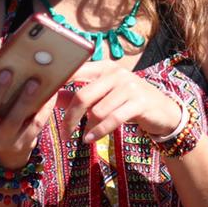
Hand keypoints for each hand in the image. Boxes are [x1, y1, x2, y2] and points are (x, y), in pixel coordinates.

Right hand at [0, 68, 58, 169]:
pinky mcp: (22, 143)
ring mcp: (2, 141)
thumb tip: (4, 56)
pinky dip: (42, 109)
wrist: (8, 146)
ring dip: (23, 100)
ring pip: (12, 121)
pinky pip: (34, 125)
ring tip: (34, 82)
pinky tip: (50, 94)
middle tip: (7, 73)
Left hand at [57, 61, 183, 143]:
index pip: (75, 71)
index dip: (58, 86)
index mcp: (104, 67)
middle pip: (82, 96)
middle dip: (70, 117)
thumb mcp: (104, 96)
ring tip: (82, 136)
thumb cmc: (128, 102)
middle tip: (64, 132)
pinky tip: (90, 139)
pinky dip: (98, 132)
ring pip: (97, 111)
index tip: (44, 103)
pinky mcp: (139, 102)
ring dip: (86, 128)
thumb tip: (53, 98)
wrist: (163, 111)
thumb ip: (80, 95)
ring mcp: (129, 86)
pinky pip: (112, 119)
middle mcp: (116, 73)